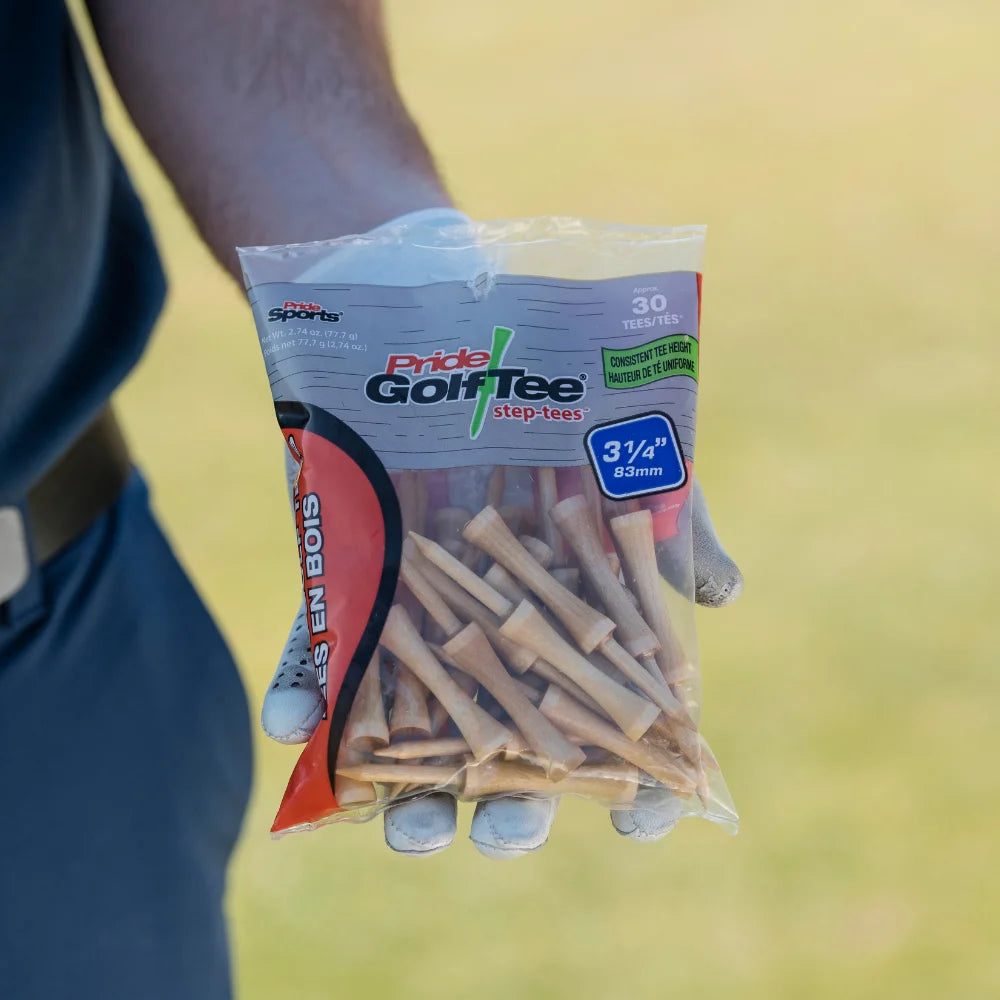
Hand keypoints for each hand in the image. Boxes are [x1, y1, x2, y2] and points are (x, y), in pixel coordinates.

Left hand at [258, 209, 743, 855]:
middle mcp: (502, 622)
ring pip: (418, 716)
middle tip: (500, 837)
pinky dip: (308, 686)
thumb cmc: (565, 383)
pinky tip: (297, 728)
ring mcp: (427, 603)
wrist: (460, 304)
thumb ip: (672, 523)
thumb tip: (727, 594)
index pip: (619, 716)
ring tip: (400, 826)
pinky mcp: (353, 569)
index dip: (637, 775)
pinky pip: (327, 640)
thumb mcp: (634, 448)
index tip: (644, 827)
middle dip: (509, 800)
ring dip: (405, 779)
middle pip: (511, 738)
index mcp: (579, 612)